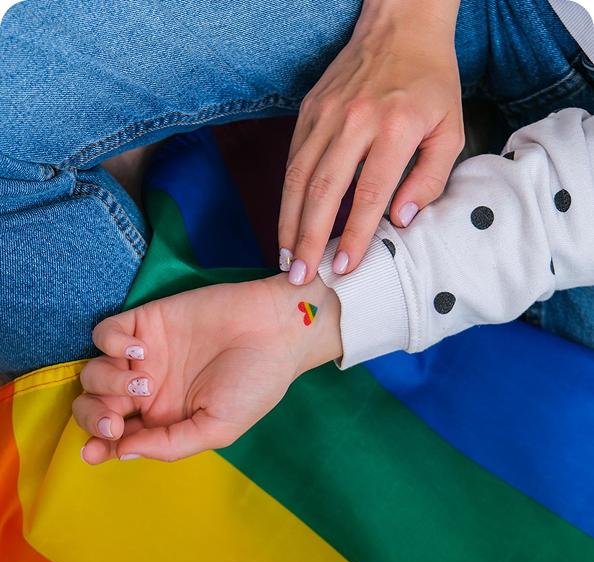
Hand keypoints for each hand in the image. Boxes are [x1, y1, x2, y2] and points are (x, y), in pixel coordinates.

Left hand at [74, 274, 341, 463]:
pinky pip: (105, 333)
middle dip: (94, 417)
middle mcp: (149, 388)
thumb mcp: (219, 428)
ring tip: (144, 380)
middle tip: (115, 421)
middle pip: (95, 405)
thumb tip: (120, 454)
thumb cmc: (255, 383)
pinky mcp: (147, 321)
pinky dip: (111, 344)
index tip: (94, 451)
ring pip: (93, 372)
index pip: (117, 436)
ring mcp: (145, 354)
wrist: (276, 330)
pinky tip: (140, 349)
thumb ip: (170, 445)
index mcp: (165, 418)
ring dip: (107, 382)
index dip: (99, 445)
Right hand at [278, 0, 462, 283]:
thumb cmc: (430, 83)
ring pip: (299, 176)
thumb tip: (402, 220)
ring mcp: (326, 114)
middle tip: (301, 276)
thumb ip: (431, 177)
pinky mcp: (308, 110)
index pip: (370, 193)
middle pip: (325, 189)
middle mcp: (355, 120)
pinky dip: (286, 195)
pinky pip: (292, 159)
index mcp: (396, 127)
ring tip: (286, 257)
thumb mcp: (450, 128)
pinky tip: (285, 221)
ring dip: (289, 221)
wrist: (400, 25)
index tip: (344, 266)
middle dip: (309, 237)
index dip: (354, 234)